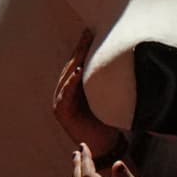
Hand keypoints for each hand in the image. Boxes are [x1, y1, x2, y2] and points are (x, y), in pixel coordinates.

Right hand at [54, 32, 123, 158]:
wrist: (103, 145)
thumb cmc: (107, 121)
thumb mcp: (104, 95)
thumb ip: (102, 80)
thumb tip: (116, 58)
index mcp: (72, 88)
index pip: (76, 63)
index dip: (83, 48)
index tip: (92, 31)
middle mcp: (63, 93)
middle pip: (70, 67)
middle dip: (79, 49)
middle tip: (88, 32)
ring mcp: (60, 103)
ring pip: (66, 77)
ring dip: (75, 62)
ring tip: (83, 47)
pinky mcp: (62, 113)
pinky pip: (66, 94)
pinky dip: (70, 83)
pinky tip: (77, 73)